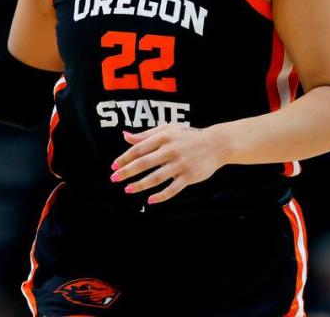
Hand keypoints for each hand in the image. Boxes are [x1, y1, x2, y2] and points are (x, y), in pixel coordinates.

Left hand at [110, 124, 225, 204]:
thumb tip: (125, 136)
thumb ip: (146, 134)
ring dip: (140, 185)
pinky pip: (172, 189)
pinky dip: (160, 196)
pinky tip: (150, 200)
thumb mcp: (167, 129)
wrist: (216, 144)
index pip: (139, 149)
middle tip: (114, 179)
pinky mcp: (189, 176)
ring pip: (156, 178)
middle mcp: (170, 150)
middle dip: (126, 172)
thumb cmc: (188, 135)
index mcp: (163, 137)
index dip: (124, 158)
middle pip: (144, 163)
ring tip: (128, 190)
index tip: (113, 166)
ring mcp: (180, 164)